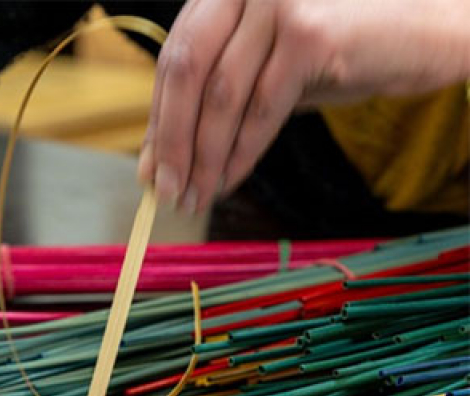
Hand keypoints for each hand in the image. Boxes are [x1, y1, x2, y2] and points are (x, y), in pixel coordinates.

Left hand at [139, 0, 469, 213]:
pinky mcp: (309, 32)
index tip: (151, 171)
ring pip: (220, 95)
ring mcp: (279, 0)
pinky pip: (260, 109)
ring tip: (196, 197)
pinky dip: (241, 153)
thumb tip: (157, 160)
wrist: (424, 32)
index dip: (158, 119)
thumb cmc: (340, 50)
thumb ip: (211, 104)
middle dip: (172, 141)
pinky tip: (230, 181)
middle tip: (168, 193)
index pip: (175, 56)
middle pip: (186, 70)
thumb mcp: (262, 72)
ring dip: (204, 157)